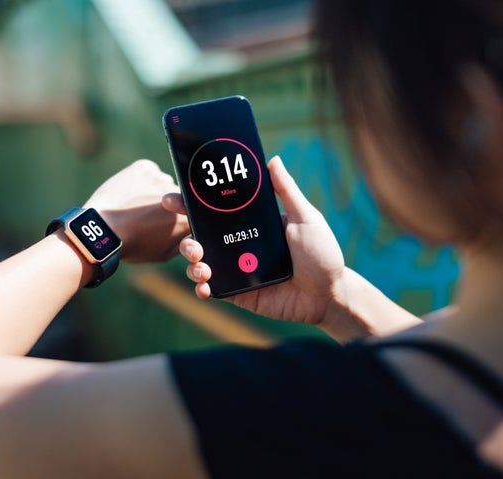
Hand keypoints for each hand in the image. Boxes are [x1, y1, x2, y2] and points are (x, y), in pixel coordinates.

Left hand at [85, 159, 189, 262]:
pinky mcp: (145, 167)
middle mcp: (179, 194)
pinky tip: (128, 194)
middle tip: (147, 215)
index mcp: (187, 217)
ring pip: (162, 183)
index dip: (179, 216)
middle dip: (168, 203)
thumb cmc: (133, 245)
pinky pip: (148, 171)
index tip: (165, 222)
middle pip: (178, 195)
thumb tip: (189, 233)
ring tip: (133, 206)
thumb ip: (181, 240)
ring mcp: (161, 178)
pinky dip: (140, 179)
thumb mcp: (163, 253)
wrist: (103, 230)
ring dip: (153, 191)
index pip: (191, 211)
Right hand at [163, 155, 350, 332]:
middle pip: (200, 237)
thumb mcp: (305, 217)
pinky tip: (204, 286)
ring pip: (201, 263)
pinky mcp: (238, 293)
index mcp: (250, 223)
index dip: (191, 203)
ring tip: (200, 263)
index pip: (215, 210)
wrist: (329, 294)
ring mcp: (236, 270)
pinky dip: (202, 288)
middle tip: (192, 241)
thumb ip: (286, 191)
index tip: (173, 198)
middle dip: (185, 238)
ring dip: (191, 262)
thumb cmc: (321, 253)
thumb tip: (272, 159)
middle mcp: (238, 245)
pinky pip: (213, 289)